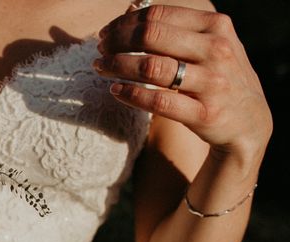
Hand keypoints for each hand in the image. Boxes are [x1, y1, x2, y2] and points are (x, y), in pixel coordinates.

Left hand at [94, 4, 271, 161]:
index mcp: (216, 27)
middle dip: (117, 42)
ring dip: (117, 66)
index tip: (106, 34)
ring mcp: (212, 83)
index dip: (125, 24)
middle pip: (151, 37)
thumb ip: (175, 29)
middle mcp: (216, 50)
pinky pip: (158, 101)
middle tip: (100, 51)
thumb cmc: (218, 78)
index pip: (159, 16)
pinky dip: (130, 94)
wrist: (249, 122)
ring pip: (151, 67)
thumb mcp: (209, 45)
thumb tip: (130, 9)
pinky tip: (115, 90)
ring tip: (101, 68)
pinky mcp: (204, 114)